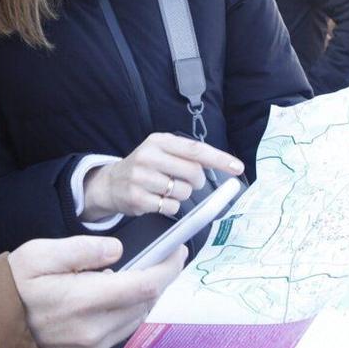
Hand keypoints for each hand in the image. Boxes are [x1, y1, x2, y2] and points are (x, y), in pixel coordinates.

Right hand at [9, 236, 185, 347]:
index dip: (168, 268)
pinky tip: (111, 298)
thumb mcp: (41, 253)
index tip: (178, 250)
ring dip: (142, 297)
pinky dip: (125, 313)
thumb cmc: (15, 283)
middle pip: (145, 304)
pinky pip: (119, 333)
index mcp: (82, 300)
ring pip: (135, 319)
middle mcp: (91, 330)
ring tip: (132, 276)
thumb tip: (117, 250)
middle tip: (158, 258)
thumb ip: (82, 250)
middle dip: (157, 279)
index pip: (144, 285)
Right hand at [82, 132, 243, 220]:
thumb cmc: (144, 167)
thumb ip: (186, 155)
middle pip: (193, 172)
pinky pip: (169, 206)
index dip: (219, 159)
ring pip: (183, 192)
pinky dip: (170, 206)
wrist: (111, 183)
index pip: (195, 150)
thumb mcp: (161, 151)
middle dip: (197, 181)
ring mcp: (141, 177)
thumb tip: (222, 165)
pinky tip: (158, 200)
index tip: (237, 167)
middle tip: (189, 183)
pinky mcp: (137, 198)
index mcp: (159, 141)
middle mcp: (149, 156)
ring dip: (182, 195)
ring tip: (167, 190)